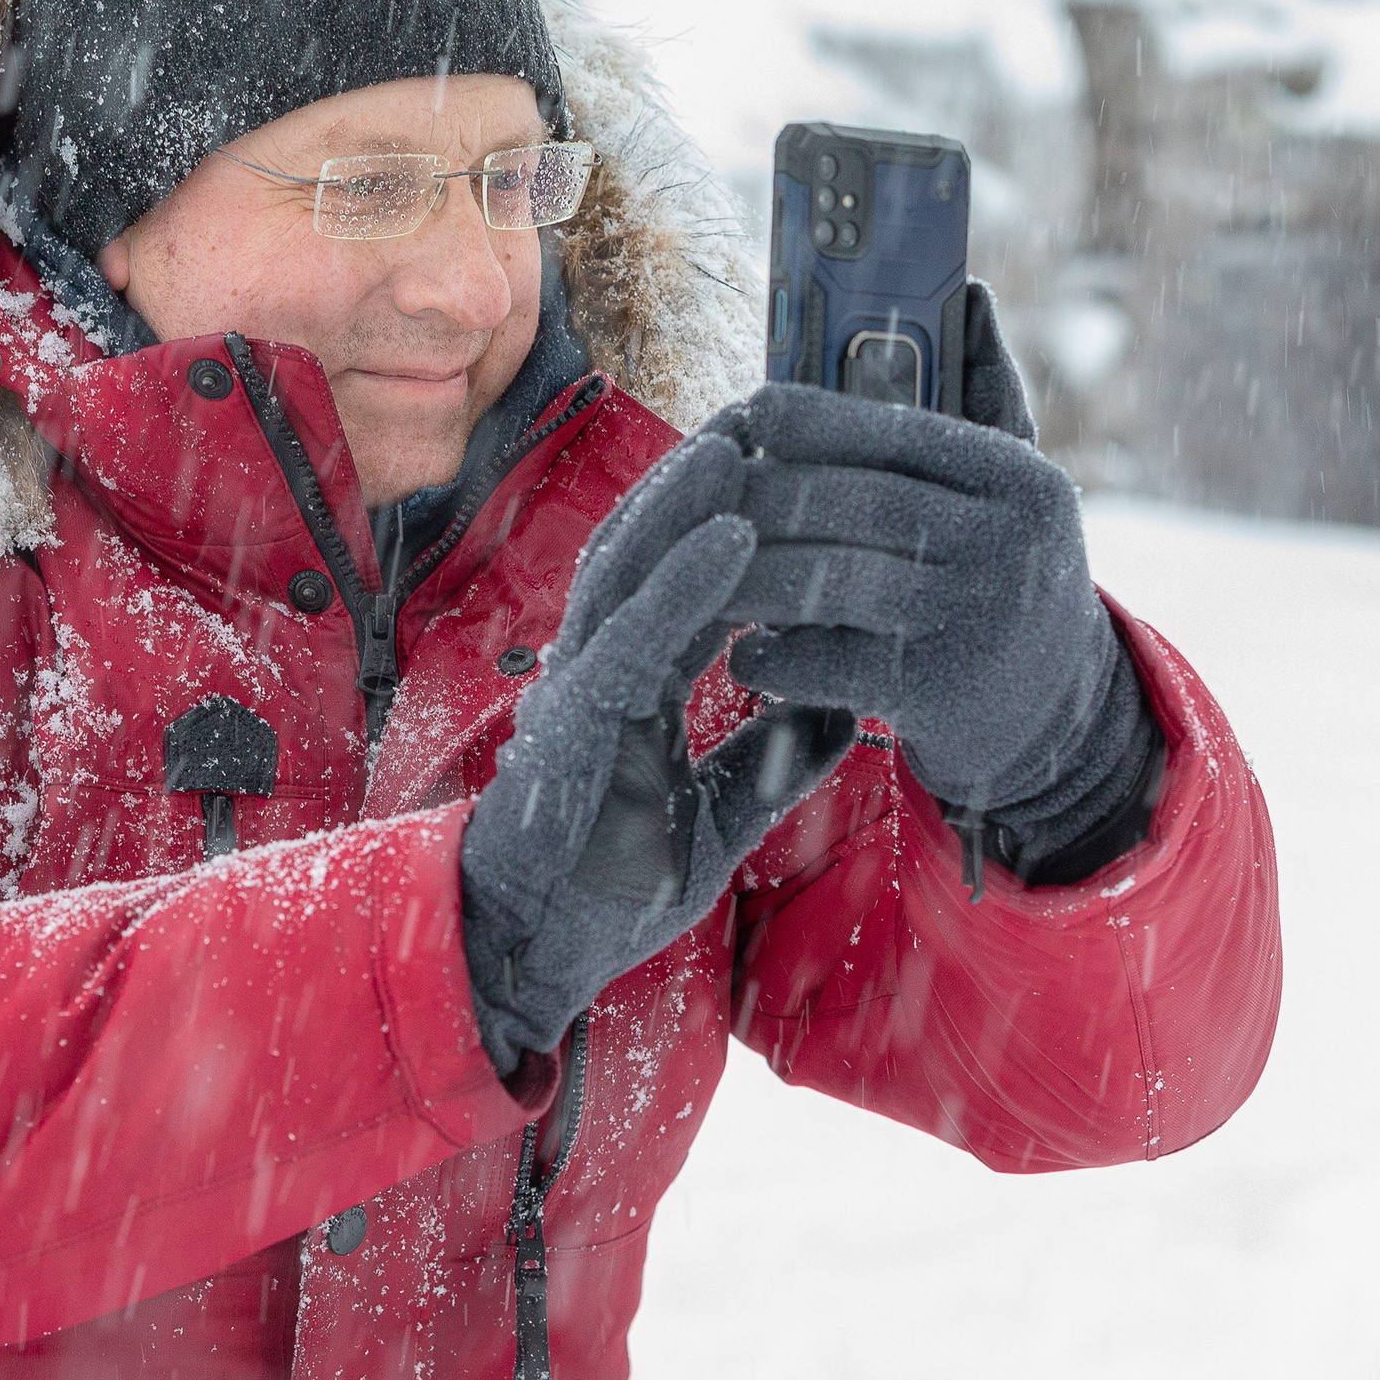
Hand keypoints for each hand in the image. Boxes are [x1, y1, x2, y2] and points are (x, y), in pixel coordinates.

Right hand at [460, 433, 854, 1076]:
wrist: (533, 955)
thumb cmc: (608, 891)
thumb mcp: (720, 819)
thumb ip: (773, 761)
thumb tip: (846, 712)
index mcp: (634, 686)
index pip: (688, 585)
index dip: (735, 531)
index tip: (795, 486)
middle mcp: (601, 669)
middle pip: (651, 553)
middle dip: (704, 488)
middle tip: (767, 424)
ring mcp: (581, 687)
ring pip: (633, 569)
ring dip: (691, 503)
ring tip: (747, 446)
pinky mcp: (577, 720)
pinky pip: (637, 632)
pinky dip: (684, 580)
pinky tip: (732, 537)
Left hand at [711, 284, 1160, 875]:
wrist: (1059, 724)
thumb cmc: (1002, 581)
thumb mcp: (1011, 491)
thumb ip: (984, 393)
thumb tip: (967, 288)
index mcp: (1021, 478)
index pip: (894, 428)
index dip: (807, 418)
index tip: (741, 413)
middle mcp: (1009, 543)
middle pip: (848, 501)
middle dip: (756, 496)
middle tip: (690, 496)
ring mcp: (975, 621)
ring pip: (827, 579)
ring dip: (746, 577)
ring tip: (694, 574)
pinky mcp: (940, 695)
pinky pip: (827, 662)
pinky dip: (773, 656)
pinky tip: (742, 653)